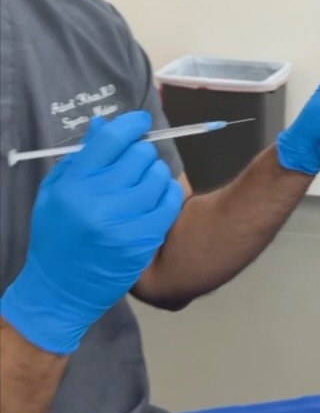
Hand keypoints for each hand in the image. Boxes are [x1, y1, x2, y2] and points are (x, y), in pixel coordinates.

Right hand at [0, 111, 183, 353]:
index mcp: (75, 185)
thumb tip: (103, 124)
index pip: (112, 139)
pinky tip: (156, 199)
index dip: (132, 124)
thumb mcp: (56, 193)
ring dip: (154, 175)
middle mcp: (99, 200)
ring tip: (142, 186)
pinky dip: (168, 194)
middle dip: (141, 154)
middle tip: (134, 166)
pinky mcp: (144, 239)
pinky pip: (170, 201)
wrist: (61, 290)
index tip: (140, 122)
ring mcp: (124, 222)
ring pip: (158, 175)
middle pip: (140, 155)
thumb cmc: (57, 237)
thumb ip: (80, 158)